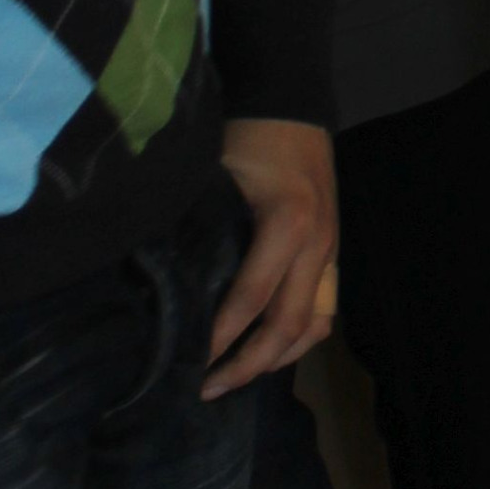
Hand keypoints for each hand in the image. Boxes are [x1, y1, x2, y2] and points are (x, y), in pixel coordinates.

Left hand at [207, 119, 339, 395]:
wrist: (289, 100)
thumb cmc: (245, 135)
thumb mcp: (214, 175)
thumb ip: (196, 226)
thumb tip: (158, 282)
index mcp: (288, 223)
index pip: (252, 299)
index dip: (220, 337)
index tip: (187, 364)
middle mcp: (317, 243)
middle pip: (290, 325)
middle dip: (248, 364)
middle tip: (206, 388)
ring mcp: (330, 249)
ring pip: (315, 325)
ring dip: (277, 359)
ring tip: (235, 376)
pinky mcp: (331, 250)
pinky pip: (322, 309)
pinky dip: (295, 337)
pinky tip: (264, 349)